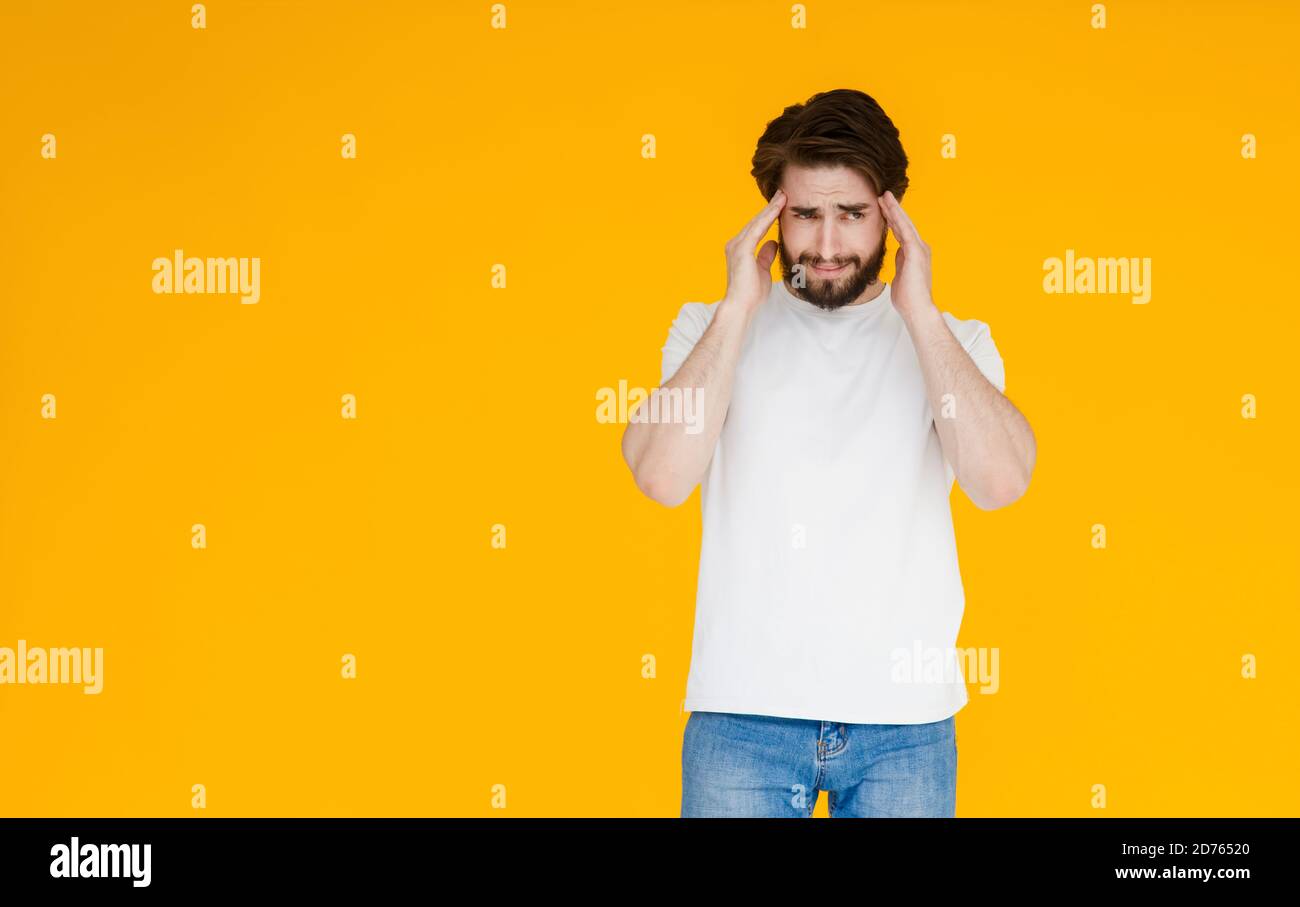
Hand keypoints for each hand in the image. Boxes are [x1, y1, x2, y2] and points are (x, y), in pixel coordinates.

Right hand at [721, 188, 784, 312]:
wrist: (741, 306)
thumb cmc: (751, 293)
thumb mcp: (763, 270)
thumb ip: (766, 255)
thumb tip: (772, 243)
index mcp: (740, 249)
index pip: (757, 228)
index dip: (769, 216)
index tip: (780, 205)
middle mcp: (735, 244)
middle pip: (756, 221)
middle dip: (770, 207)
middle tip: (783, 193)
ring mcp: (737, 245)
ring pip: (757, 222)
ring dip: (770, 208)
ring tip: (783, 195)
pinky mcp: (742, 248)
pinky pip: (758, 228)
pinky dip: (768, 216)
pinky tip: (778, 207)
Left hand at [878, 190, 933, 316]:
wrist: (916, 308)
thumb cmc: (908, 298)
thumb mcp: (901, 276)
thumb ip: (900, 265)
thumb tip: (898, 257)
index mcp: (914, 254)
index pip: (901, 232)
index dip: (892, 220)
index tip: (883, 209)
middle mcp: (919, 248)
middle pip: (903, 224)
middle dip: (893, 210)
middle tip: (883, 196)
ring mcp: (919, 248)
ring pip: (905, 223)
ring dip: (894, 209)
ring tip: (885, 196)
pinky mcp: (916, 251)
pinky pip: (905, 229)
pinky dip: (898, 217)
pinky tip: (890, 207)